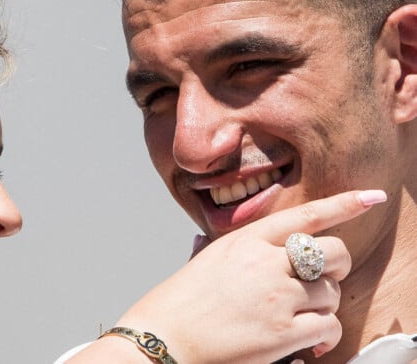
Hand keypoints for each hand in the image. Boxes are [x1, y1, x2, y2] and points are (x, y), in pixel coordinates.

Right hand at [108, 189, 385, 363]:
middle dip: (337, 265)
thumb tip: (221, 242)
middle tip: (323, 279)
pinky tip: (308, 341)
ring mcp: (277, 296)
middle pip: (333, 251)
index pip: (306, 214)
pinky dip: (324, 335)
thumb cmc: (182, 299)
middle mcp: (267, 261)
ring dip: (324, 305)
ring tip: (302, 315)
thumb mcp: (207, 259)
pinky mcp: (283, 333)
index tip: (372, 196)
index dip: (344, 204)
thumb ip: (230, 248)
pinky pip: (328, 326)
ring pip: (331, 292)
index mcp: (248, 238)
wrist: (166, 337)